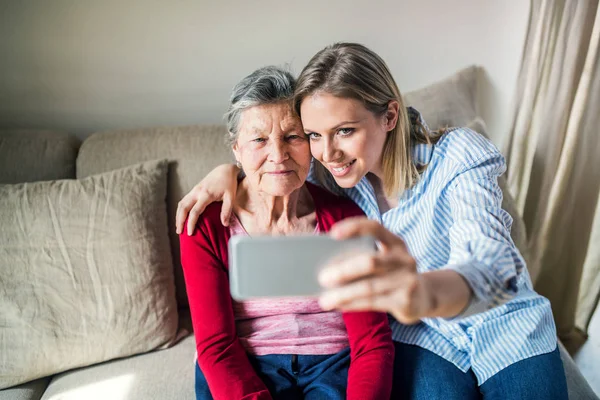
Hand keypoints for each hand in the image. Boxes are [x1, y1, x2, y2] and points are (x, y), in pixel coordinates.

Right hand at [176, 164, 239, 234]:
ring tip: (178, 227)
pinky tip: (182, 217)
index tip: (190, 233)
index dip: (191, 223)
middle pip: (183, 207)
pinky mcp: (194, 189)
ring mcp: (194, 190)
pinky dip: (181, 210)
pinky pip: (184, 200)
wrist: (224, 170)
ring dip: (178, 215)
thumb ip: (227, 210)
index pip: (195, 211)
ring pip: (181, 203)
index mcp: (206, 194)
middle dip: (179, 220)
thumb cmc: (229, 184)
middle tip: (179, 232)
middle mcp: (197, 192)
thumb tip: (224, 224)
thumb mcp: (231, 197)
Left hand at [318, 218, 470, 323]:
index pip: (374, 228)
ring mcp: (407, 280)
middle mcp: (404, 258)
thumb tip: (327, 267)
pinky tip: (339, 306)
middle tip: (322, 278)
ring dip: (343, 294)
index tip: (332, 233)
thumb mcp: (383, 262)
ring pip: (369, 287)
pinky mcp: (406, 301)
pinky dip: (353, 304)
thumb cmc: (390, 275)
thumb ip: (362, 259)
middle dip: (343, 270)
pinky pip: (373, 303)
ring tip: (324, 300)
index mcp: (395, 243)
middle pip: (370, 262)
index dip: (354, 228)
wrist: (423, 297)